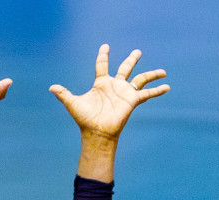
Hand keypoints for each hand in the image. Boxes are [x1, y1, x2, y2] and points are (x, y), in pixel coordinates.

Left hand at [51, 45, 168, 142]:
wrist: (97, 132)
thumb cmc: (85, 119)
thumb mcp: (73, 103)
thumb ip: (64, 94)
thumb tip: (51, 87)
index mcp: (101, 84)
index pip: (102, 66)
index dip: (103, 56)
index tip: (105, 46)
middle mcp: (114, 86)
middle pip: (125, 68)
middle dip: (131, 59)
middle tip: (137, 51)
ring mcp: (125, 93)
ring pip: (140, 79)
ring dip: (152, 74)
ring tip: (164, 71)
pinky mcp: (132, 101)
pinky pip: (147, 93)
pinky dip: (157, 91)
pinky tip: (167, 87)